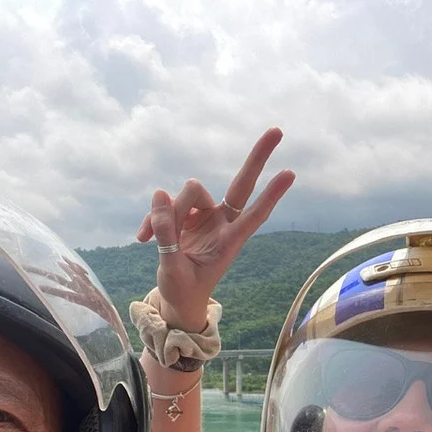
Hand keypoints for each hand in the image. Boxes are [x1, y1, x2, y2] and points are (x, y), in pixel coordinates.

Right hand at [136, 128, 295, 328]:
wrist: (177, 300)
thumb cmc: (183, 290)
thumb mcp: (172, 269)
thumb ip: (166, 235)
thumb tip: (160, 195)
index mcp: (229, 242)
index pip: (254, 215)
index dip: (270, 195)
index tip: (290, 174)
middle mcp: (221, 223)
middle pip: (241, 184)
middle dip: (258, 158)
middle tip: (278, 130)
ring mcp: (204, 216)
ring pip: (189, 193)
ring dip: (169, 214)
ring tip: (153, 240)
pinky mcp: (184, 214)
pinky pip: (166, 204)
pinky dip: (154, 220)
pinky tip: (142, 238)